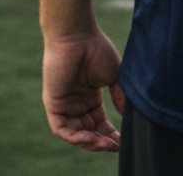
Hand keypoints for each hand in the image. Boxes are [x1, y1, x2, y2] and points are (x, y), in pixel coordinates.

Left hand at [41, 29, 125, 151]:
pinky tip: (89, 137)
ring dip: (90, 142)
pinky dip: (74, 137)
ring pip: (75, 134)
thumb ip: (120, 96)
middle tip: (114, 145)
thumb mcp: (113, 76)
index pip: (99, 124)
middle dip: (102, 142)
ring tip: (104, 143)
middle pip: (88, 132)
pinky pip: (61, 129)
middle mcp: (76, 103)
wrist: (77, 35)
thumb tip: (129, 116)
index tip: (122, 141)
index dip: (110, 135)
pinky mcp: (53, 104)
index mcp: (90, 97)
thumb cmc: (96, 49)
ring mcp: (64, 104)